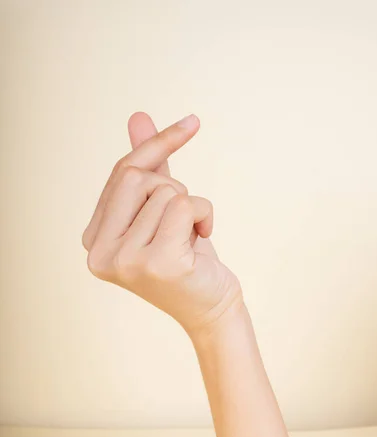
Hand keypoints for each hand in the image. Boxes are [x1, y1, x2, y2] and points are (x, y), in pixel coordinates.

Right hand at [82, 114, 241, 334]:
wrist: (210, 308)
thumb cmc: (187, 259)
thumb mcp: (163, 210)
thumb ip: (149, 168)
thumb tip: (138, 116)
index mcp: (94, 239)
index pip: (121, 174)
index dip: (157, 146)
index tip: (192, 122)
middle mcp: (99, 252)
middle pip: (137, 177)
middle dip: (172, 188)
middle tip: (184, 222)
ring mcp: (124, 260)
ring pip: (165, 191)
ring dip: (192, 208)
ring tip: (190, 241)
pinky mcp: (156, 263)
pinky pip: (184, 205)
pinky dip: (204, 215)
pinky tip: (201, 243)